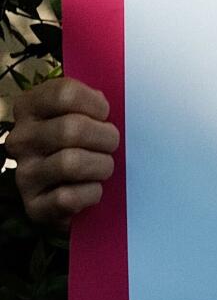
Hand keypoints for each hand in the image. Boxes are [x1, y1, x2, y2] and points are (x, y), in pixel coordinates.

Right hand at [6, 77, 118, 227]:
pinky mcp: (33, 206)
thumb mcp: (84, 115)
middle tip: (112, 145)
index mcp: (30, 108)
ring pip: (70, 163)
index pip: (65, 94)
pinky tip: (93, 189)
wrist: (70, 190)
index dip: (96, 104)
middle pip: (71, 129)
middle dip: (105, 137)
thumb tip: (114, 105)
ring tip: (103, 167)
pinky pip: (68, 197)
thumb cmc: (84, 144)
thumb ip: (94, 104)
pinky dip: (91, 194)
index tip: (105, 115)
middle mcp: (20, 139)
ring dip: (100, 166)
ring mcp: (24, 173)